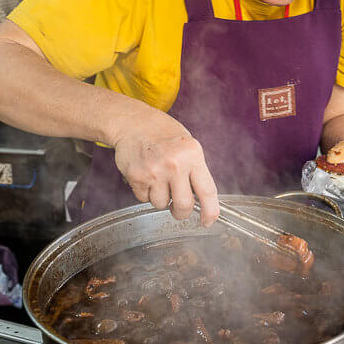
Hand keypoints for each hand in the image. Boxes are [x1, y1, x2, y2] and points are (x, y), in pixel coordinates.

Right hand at [112, 111, 218, 225]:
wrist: (133, 122)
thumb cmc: (162, 133)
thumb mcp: (188, 145)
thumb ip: (195, 170)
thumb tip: (203, 200)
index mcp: (193, 155)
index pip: (207, 191)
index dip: (210, 211)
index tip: (208, 221)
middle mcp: (175, 164)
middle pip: (184, 206)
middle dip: (181, 212)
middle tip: (179, 208)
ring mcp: (155, 172)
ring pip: (161, 204)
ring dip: (161, 199)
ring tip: (159, 180)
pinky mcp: (137, 177)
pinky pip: (144, 199)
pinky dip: (146, 193)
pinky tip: (146, 176)